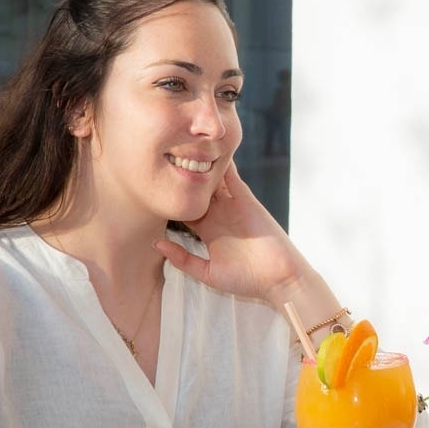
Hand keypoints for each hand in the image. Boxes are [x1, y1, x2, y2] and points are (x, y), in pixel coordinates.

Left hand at [155, 162, 312, 303]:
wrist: (278, 276)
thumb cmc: (246, 279)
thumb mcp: (207, 273)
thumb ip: (183, 259)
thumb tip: (157, 243)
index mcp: (208, 232)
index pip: (184, 211)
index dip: (170, 200)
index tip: (150, 190)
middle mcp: (219, 215)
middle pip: (195, 192)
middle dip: (181, 179)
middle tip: (160, 161)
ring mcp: (232, 206)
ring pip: (212, 181)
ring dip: (200, 167)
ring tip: (180, 148)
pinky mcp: (245, 199)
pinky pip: (232, 177)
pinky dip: (222, 164)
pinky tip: (207, 149)